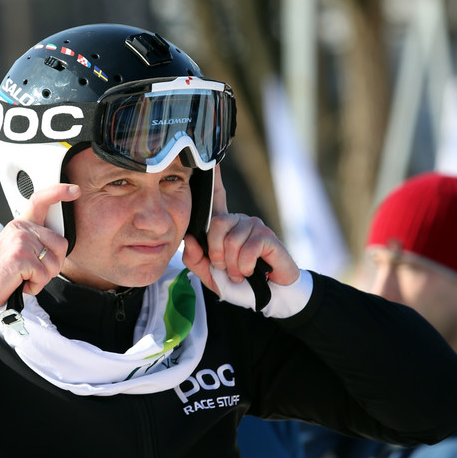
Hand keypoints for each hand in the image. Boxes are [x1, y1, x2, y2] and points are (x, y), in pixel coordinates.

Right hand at [0, 184, 79, 306]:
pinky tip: (20, 283)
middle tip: (34, 271)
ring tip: (24, 276)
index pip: (41, 201)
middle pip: (61, 244)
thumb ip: (37, 240)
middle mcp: (21, 228)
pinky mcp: (21, 257)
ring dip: (43, 278)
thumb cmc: (4, 270)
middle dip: (53, 264)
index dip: (58, 192)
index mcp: (22, 224)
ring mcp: (21, 241)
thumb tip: (60, 246)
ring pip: (54, 263)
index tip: (74, 190)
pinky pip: (43, 276)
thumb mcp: (19, 247)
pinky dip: (35, 286)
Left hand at [183, 166, 298, 294]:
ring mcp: (253, 226)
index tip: (211, 159)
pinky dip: (245, 266)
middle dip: (216, 253)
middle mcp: (238, 221)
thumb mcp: (211, 275)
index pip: (216, 198)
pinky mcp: (267, 235)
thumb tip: (189, 239)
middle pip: (217, 224)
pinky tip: (251, 271)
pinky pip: (248, 247)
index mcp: (223, 227)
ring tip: (240, 273)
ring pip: (231, 239)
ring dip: (233, 265)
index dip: (213, 179)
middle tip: (225, 268)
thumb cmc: (239, 283)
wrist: (267, 297)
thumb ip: (196, 259)